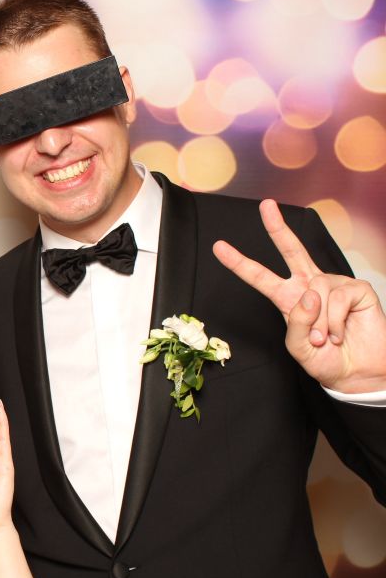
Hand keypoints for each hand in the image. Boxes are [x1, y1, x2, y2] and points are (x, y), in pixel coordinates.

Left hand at [213, 200, 385, 393]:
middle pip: (291, 250)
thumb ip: (296, 323)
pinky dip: (335, 321)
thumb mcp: (299, 348)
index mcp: (288, 298)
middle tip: (266, 205)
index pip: (260, 277)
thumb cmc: (327, 360)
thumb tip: (309, 294)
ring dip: (319, 323)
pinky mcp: (357, 288)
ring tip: (325, 338)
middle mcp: (309, 285)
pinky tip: (340, 332)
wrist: (359, 372)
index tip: (219, 247)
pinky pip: (338, 299)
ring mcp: (333, 284)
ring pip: (316, 292)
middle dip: (278, 227)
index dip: (239, 263)